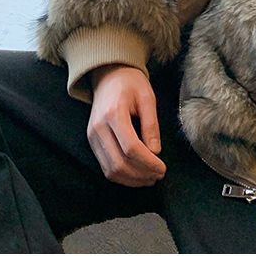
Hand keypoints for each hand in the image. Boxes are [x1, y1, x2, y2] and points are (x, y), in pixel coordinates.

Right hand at [87, 64, 165, 186]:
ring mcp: (92, 136)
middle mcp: (99, 128)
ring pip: (110, 170)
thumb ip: (152, 125)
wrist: (109, 75)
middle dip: (141, 174)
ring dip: (131, 180)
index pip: (131, 148)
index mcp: (114, 113)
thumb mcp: (147, 97)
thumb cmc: (130, 83)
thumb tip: (156, 152)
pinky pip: (105, 167)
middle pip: (119, 163)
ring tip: (149, 178)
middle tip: (158, 175)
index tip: (162, 168)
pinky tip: (136, 175)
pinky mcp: (92, 142)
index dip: (148, 163)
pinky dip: (121, 176)